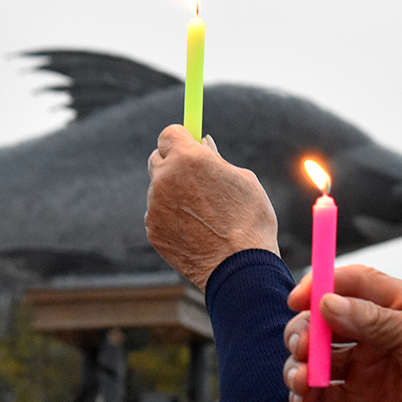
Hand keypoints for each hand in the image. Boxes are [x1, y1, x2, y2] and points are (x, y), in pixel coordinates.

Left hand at [145, 125, 278, 290]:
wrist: (238, 267)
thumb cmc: (249, 220)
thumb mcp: (242, 180)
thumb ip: (215, 159)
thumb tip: (203, 144)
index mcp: (188, 158)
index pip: (169, 134)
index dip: (180, 138)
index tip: (188, 145)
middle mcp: (165, 178)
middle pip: (157, 158)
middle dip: (172, 163)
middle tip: (193, 177)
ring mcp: (155, 205)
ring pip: (158, 190)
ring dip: (173, 194)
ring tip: (203, 214)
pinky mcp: (152, 230)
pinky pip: (158, 215)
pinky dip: (171, 218)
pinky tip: (195, 230)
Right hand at [281, 265, 401, 401]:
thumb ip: (374, 320)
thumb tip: (325, 303)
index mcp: (400, 303)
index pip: (352, 283)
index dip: (322, 285)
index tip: (297, 298)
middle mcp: (377, 331)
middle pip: (325, 319)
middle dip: (305, 329)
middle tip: (302, 345)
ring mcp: (365, 365)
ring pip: (317, 356)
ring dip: (300, 363)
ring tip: (301, 378)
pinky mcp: (356, 400)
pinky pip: (321, 393)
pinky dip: (305, 395)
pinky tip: (304, 401)